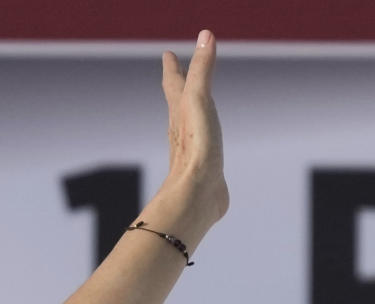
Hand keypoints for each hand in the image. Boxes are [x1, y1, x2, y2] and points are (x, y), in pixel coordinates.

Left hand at [156, 29, 228, 233]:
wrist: (196, 196)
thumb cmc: (195, 148)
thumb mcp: (198, 101)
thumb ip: (201, 70)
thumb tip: (205, 35)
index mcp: (179, 113)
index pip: (174, 83)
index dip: (172, 68)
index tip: (167, 55)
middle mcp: (182, 130)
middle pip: (177, 103)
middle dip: (177, 86)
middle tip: (173, 73)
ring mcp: (192, 149)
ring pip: (188, 125)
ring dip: (189, 112)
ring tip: (191, 107)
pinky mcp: (204, 168)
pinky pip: (203, 147)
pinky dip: (205, 139)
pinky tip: (207, 146)